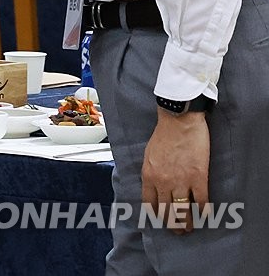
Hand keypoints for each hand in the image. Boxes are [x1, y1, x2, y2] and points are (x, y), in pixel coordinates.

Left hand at [142, 109, 209, 233]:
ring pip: (184, 210)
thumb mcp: (148, 155)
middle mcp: (163, 182)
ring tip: (190, 228)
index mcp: (149, 176)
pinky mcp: (198, 177)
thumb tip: (154, 187)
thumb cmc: (163, 135)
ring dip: (187, 223)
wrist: (179, 121)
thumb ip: (151, 173)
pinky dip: (203, 210)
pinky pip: (201, 200)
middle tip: (178, 231)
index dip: (156, 216)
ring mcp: (182, 181)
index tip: (161, 221)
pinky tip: (204, 214)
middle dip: (173, 225)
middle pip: (167, 211)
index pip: (150, 204)